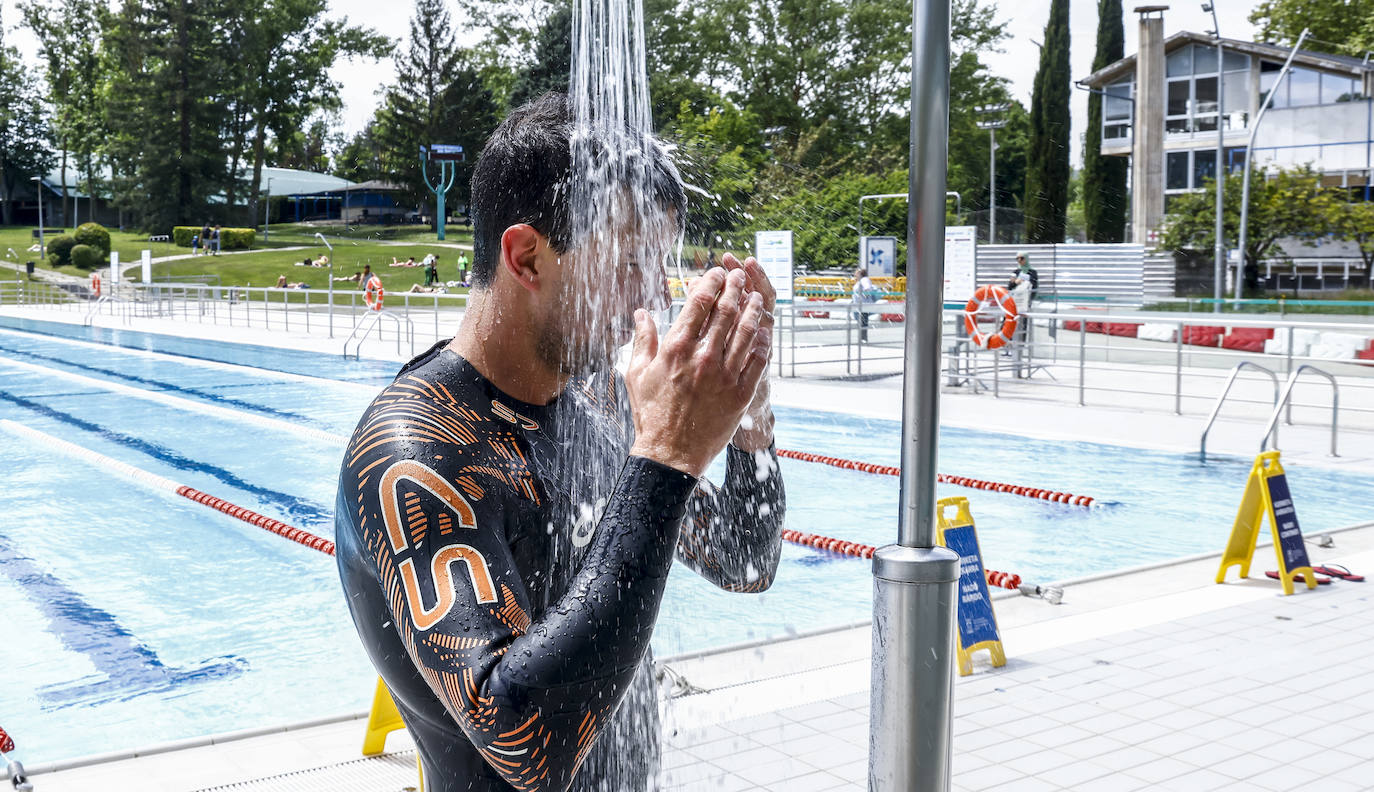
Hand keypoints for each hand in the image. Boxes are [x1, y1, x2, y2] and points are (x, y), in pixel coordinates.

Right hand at [625, 267, 768, 476]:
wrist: (670, 453)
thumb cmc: (651, 413)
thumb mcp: (637, 373)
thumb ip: (643, 339)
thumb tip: (642, 312)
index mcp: (675, 348)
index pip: (699, 303)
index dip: (711, 282)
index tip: (717, 273)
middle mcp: (702, 357)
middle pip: (726, 311)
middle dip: (736, 288)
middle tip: (741, 277)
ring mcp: (724, 375)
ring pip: (746, 332)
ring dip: (754, 310)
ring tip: (757, 297)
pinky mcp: (740, 393)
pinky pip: (758, 360)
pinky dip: (763, 342)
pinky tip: (765, 331)